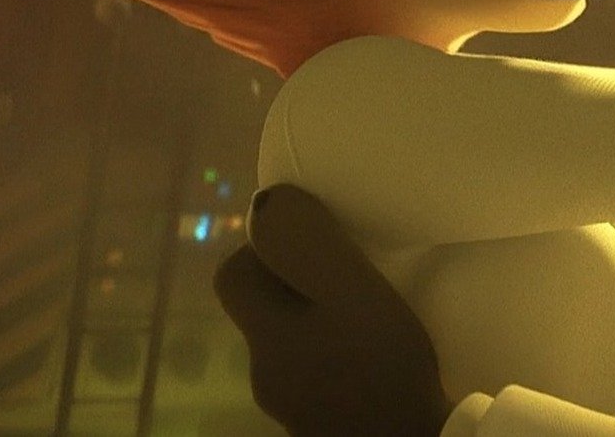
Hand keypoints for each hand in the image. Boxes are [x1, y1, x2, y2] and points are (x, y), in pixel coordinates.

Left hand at [214, 184, 452, 436]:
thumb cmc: (381, 365)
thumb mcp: (349, 288)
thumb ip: (306, 242)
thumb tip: (269, 200)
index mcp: (264, 332)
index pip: (233, 273)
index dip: (264, 247)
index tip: (314, 237)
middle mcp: (267, 369)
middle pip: (264, 310)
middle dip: (298, 283)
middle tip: (350, 267)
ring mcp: (294, 402)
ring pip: (294, 343)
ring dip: (323, 321)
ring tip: (370, 310)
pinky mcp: (324, 421)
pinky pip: (322, 373)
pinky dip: (342, 356)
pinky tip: (377, 354)